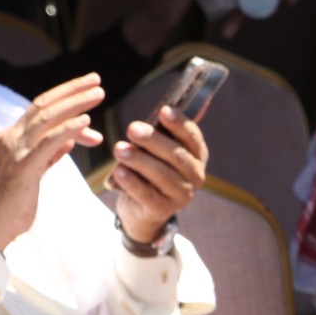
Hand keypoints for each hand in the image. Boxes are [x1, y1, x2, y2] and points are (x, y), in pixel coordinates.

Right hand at [0, 74, 105, 251]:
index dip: (63, 94)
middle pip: (43, 105)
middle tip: (97, 81)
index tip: (87, 87)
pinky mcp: (23, 167)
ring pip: (47, 118)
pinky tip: (86, 120)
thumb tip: (70, 139)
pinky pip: (48, 142)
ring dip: (75, 104)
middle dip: (72, 91)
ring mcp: (15, 151)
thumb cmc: (14, 201)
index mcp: (10, 137)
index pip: (38, 108)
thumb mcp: (33, 171)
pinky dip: (68, 128)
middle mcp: (10, 138)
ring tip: (98, 94)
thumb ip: (49, 152)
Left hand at [107, 105, 208, 239]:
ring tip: (119, 149)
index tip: (163, 110)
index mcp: (197, 154)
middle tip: (132, 128)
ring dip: (140, 160)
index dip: (179, 123)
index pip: (192, 136)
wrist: (141, 209)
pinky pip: (147, 194)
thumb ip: (164, 131)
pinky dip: (132, 182)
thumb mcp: (159, 150)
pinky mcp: (162, 210)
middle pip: (176, 155)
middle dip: (153, 140)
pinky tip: (118, 171)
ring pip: (162, 175)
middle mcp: (195, 174)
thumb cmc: (150, 171)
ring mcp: (181, 194)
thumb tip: (169, 104)